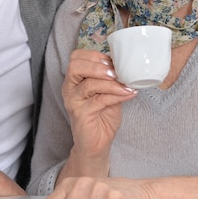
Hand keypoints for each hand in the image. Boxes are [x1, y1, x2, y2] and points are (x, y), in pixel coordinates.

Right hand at [62, 49, 136, 163]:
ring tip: (126, 85)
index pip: (76, 57)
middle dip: (98, 66)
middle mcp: (69, 88)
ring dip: (111, 83)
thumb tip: (124, 64)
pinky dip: (116, 95)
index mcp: (74, 79)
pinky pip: (99, 100)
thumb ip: (110, 77)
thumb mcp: (108, 91)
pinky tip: (128, 94)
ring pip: (89, 84)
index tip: (112, 61)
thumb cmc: (103, 115)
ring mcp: (73, 101)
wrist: (97, 142)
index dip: (95, 55)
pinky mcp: (81, 114)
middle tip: (115, 72)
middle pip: (75, 66)